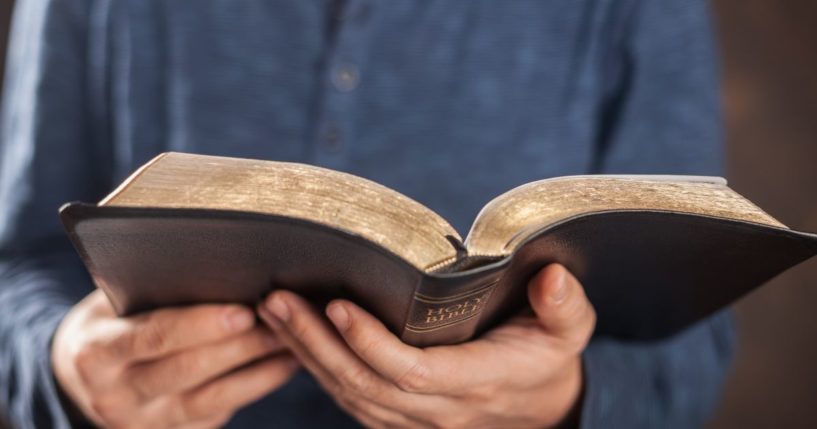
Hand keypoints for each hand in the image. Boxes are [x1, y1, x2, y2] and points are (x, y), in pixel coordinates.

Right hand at [52, 290, 299, 428]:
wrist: (85, 375)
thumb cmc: (113, 320)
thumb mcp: (115, 303)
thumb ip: (155, 292)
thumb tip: (225, 267)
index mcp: (97, 353)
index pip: (154, 336)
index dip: (201, 325)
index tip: (244, 310)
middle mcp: (115, 395)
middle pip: (187, 370)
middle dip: (240, 347)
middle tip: (282, 323)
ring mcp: (143, 422)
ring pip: (209, 399)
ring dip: (258, 372)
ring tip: (294, 345)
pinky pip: (217, 413)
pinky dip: (254, 388)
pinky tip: (285, 365)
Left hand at [258, 263, 595, 428]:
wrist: (539, 410)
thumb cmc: (547, 358)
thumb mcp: (570, 331)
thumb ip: (565, 306)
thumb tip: (553, 277)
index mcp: (478, 380)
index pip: (414, 373)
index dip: (372, 343)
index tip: (339, 305)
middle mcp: (438, 408)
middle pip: (364, 384)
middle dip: (316, 343)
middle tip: (277, 299)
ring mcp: (412, 420)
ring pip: (348, 395)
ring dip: (305, 354)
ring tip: (270, 310)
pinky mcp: (396, 418)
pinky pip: (348, 399)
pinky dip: (315, 370)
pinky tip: (289, 337)